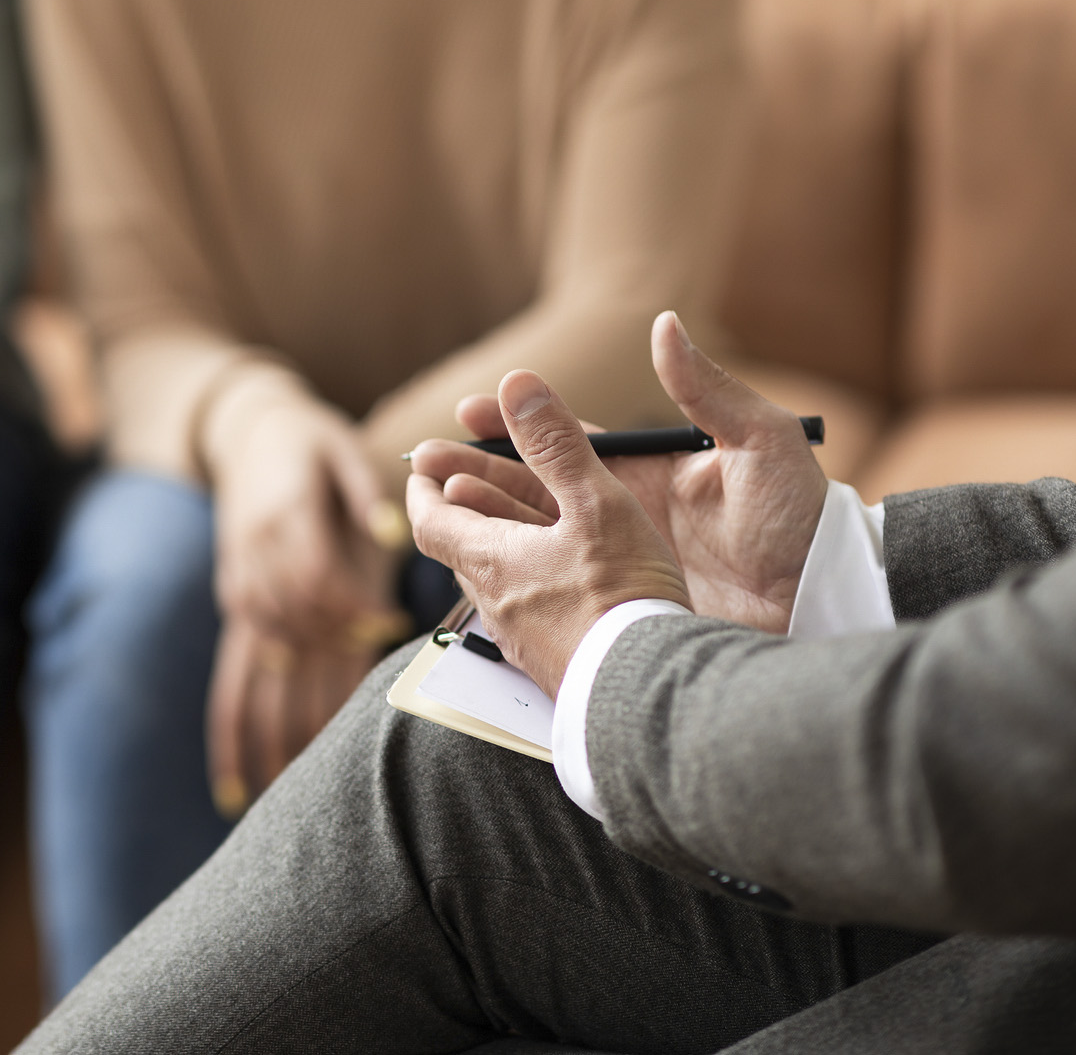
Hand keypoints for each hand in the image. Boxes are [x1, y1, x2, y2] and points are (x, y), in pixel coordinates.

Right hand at [207, 396, 408, 812]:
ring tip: (284, 798)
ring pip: (260, 674)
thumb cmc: (312, 444)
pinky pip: (232, 683)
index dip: (350, 605)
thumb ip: (362, 495)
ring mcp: (242, 597)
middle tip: (353, 750)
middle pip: (291, 635)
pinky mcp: (237, 613)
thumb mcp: (341, 450)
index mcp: (285, 520)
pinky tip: (236, 787)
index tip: (384, 624)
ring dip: (273, 734)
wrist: (248, 433)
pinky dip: (231, 736)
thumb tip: (391, 530)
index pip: (317, 577)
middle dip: (318, 690)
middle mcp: (256, 567)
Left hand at [407, 369, 688, 698]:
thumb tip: (515, 383)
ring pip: (497, 579)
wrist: (651, 692)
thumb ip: (556, 443)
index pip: (429, 520)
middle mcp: (495, 603)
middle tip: (462, 480)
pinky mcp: (553, 663)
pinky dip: (532, 579)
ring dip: (498, 544)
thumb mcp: (595, 503)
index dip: (424, 486)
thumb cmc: (622, 595)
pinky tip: (561, 579)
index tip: (426, 462)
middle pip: (463, 547)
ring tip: (512, 521)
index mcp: (490, 560)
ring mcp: (523, 638)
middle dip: (463, 507)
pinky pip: (530, 610)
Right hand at [408, 312, 827, 634]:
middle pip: (533, 490)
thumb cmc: (803, 524)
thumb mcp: (763, 448)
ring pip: (533, 541)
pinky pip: (557, 595)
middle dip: (475, 474)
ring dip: (481, 525)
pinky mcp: (624, 609)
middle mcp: (625, 515)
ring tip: (427, 515)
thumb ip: (709, 391)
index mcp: (650, 470)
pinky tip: (476, 583)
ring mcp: (621, 565)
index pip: (565, 441)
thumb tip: (661, 326)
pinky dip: (513, 585)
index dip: (513, 424)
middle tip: (421, 465)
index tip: (467, 409)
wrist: (825, 608)